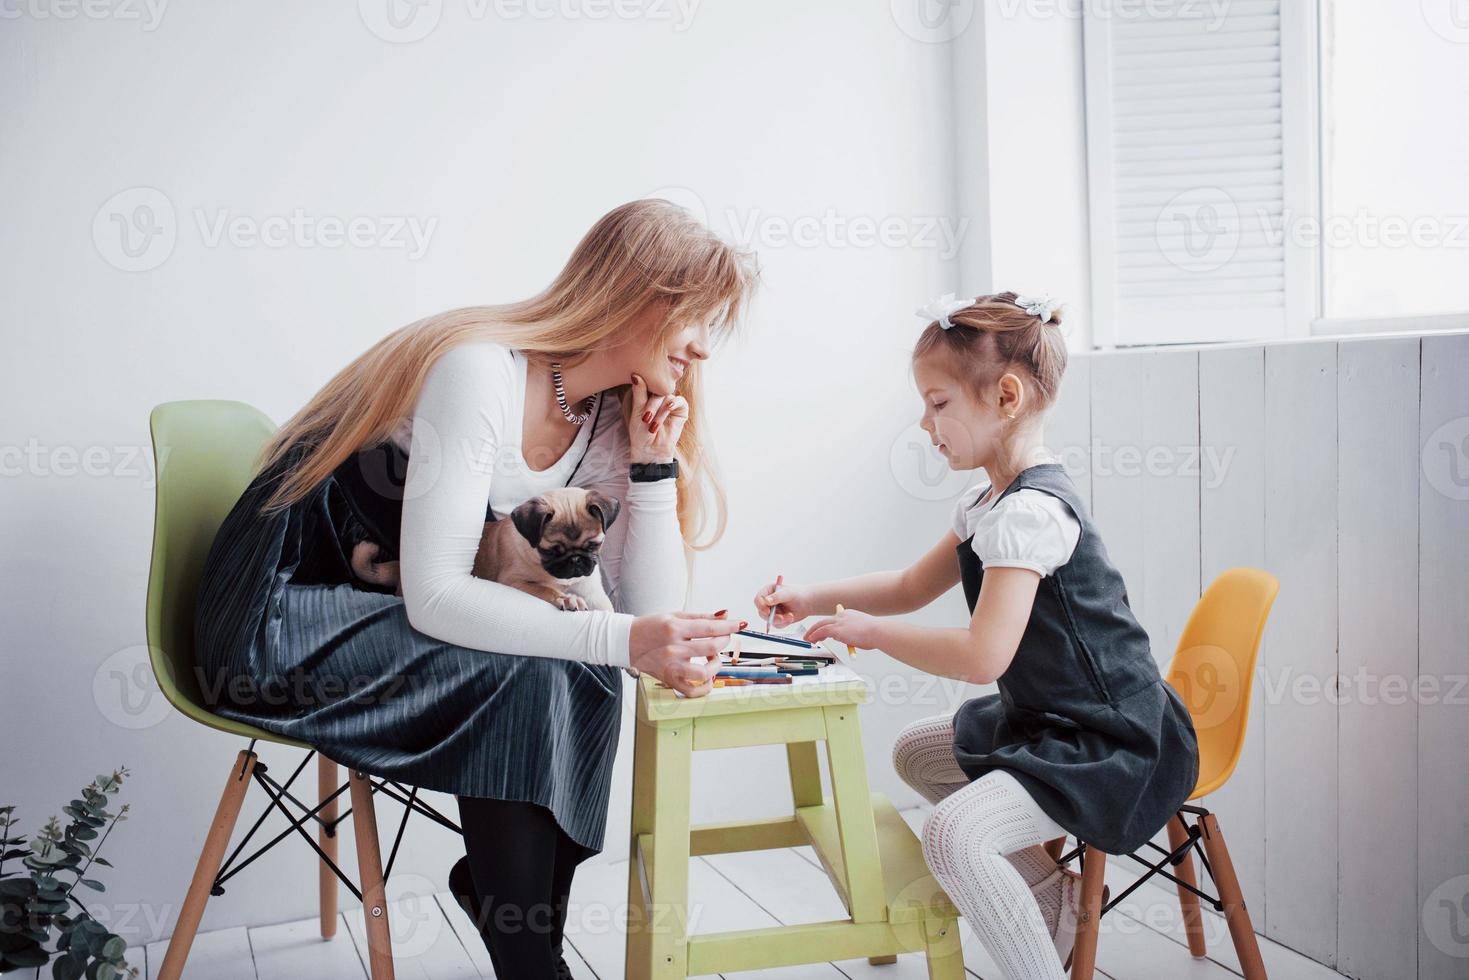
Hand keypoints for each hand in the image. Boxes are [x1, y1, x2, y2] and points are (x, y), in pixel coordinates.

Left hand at [628, 374, 685, 464]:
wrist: (650, 450)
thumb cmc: (640, 432)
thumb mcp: (637, 411)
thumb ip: (639, 392)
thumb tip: (635, 374)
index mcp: (647, 395)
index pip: (648, 382)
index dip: (645, 385)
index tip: (640, 391)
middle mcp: (659, 397)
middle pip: (658, 389)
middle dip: (651, 405)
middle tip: (645, 418)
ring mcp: (671, 402)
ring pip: (667, 396)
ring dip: (659, 411)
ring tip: (652, 425)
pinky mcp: (681, 410)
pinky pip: (679, 401)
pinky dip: (673, 404)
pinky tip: (668, 409)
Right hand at [629, 610, 743, 697]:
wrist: (627, 642)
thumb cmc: (651, 627)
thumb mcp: (675, 615)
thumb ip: (702, 617)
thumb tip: (726, 614)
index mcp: (674, 628)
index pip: (710, 627)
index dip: (729, 625)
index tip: (740, 624)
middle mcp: (673, 648)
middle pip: (712, 647)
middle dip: (725, 641)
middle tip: (724, 637)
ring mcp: (671, 667)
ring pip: (705, 672)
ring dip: (716, 664)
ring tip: (713, 657)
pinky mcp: (669, 680)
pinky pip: (693, 690)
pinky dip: (705, 686)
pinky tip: (706, 675)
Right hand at [753, 580, 812, 628]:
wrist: (808, 603)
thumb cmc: (798, 594)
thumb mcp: (788, 593)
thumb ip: (777, 597)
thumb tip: (766, 601)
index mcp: (768, 591)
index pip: (758, 599)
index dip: (761, 606)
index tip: (767, 611)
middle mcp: (768, 602)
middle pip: (762, 612)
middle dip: (772, 617)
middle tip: (781, 618)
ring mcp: (772, 611)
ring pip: (769, 620)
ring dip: (780, 620)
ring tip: (790, 616)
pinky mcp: (777, 619)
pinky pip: (776, 625)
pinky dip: (784, 623)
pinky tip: (791, 617)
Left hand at [803, 607, 881, 651]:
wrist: (878, 631)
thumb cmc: (875, 633)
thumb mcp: (863, 630)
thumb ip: (854, 633)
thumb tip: (849, 639)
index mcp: (849, 614)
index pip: (834, 619)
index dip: (826, 626)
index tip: (822, 632)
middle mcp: (842, 616)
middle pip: (824, 620)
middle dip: (815, 627)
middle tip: (810, 634)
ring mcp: (839, 622)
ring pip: (820, 625)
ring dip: (812, 633)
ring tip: (807, 639)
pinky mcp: (837, 630)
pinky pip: (822, 632)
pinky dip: (815, 636)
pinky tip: (811, 640)